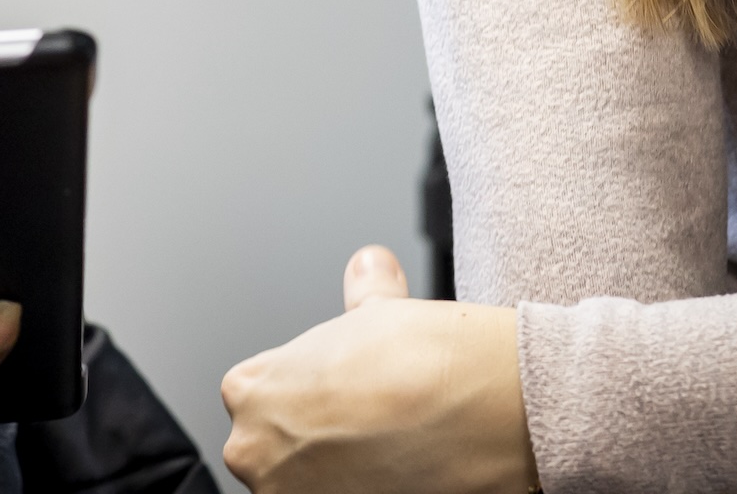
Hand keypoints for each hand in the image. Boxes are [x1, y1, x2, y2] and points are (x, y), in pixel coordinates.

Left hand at [220, 246, 534, 493]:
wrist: (486, 409)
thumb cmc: (427, 360)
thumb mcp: (380, 310)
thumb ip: (361, 291)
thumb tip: (368, 266)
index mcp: (250, 392)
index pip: (261, 397)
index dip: (310, 396)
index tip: (346, 394)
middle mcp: (254, 452)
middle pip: (276, 448)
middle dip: (316, 442)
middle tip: (370, 426)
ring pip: (305, 486)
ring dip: (338, 476)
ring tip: (392, 451)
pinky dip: (366, 492)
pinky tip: (401, 477)